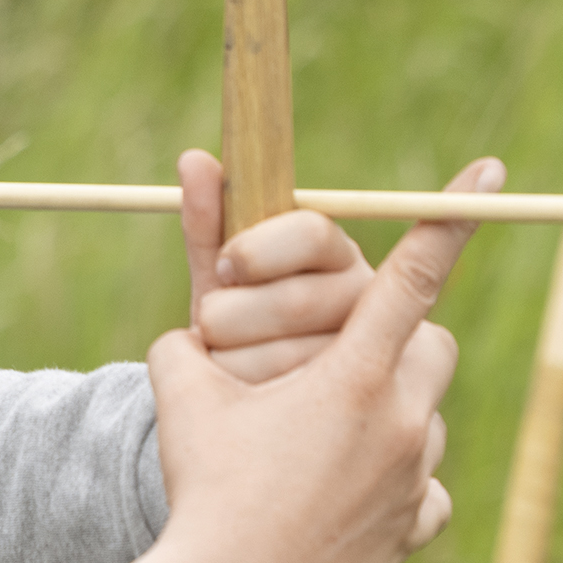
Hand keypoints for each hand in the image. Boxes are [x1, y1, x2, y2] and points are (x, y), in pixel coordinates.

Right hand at [117, 157, 500, 562]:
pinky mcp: (413, 531)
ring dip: (391, 411)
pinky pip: (425, 491)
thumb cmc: (202, 489)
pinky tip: (346, 494)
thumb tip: (190, 257)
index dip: (451, 218)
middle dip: (395, 337)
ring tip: (322, 433)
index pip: (414, 275)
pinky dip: (396, 484)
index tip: (491, 175)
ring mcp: (414, 481)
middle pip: (433, 346)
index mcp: (352, 377)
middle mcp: (401, 422)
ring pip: (427, 417)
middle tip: (338, 352)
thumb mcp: (180, 388)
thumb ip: (189, 313)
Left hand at [178, 149, 372, 385]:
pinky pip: (287, 401)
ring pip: (292, 355)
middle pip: (302, 299)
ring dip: (235, 359)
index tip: (226, 267)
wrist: (237, 400)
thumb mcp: (220, 279)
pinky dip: (246, 397)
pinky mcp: (355, 404)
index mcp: (334, 255)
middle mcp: (365, 298)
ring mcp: (369, 357)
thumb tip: (193, 159)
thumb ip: (209, 225)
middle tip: (212, 325)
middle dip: (237, 314)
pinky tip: (239, 400)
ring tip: (225, 365)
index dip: (261, 249)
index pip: (314, 233)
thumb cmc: (234, 323)